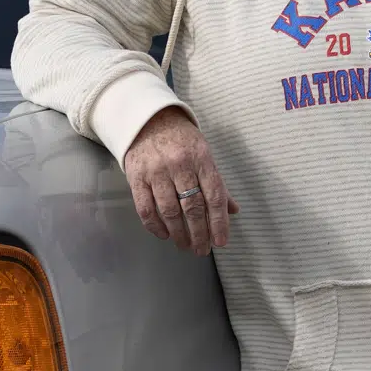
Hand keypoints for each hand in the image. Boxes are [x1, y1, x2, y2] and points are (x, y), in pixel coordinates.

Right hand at [122, 106, 238, 254]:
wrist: (148, 120)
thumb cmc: (181, 140)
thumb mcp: (204, 155)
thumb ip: (217, 184)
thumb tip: (233, 210)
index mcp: (201, 158)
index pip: (214, 196)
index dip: (218, 222)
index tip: (220, 242)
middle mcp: (179, 164)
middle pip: (192, 207)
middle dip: (199, 233)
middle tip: (202, 250)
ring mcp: (156, 171)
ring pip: (169, 211)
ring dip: (178, 233)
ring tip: (185, 245)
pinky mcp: (136, 177)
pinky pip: (145, 208)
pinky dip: (155, 226)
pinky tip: (164, 235)